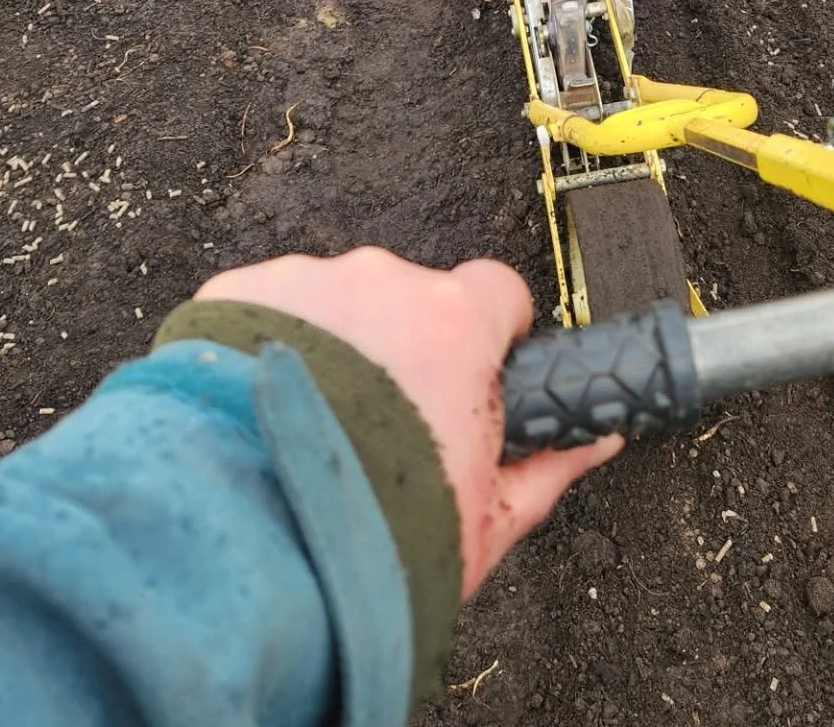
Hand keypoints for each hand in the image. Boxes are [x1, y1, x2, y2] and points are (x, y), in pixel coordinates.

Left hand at [196, 248, 620, 595]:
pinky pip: (261, 311)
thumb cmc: (375, 541)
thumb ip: (548, 468)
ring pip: (331, 304)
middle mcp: (382, 281)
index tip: (470, 377)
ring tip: (306, 431)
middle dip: (398, 350)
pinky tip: (253, 416)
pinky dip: (261, 353)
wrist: (247, 552)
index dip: (489, 334)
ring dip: (328, 351)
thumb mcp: (485, 521)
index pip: (495, 290)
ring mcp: (303, 281)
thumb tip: (598, 441)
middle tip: (376, 430)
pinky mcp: (234, 294)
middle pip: (407, 298)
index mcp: (456, 321)